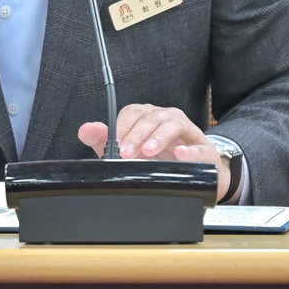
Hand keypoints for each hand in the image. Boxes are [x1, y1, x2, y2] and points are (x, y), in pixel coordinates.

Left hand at [77, 104, 234, 202]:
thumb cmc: (161, 159)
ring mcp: (187, 132)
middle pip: (151, 117)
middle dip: (137, 135)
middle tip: (127, 153)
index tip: (114, 144)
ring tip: (149, 152)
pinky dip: (189, 150)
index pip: (133, 112)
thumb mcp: (130, 151)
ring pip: (173, 124)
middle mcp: (167, 118)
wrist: (196, 175)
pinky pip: (198, 146)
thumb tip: (85, 130)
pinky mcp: (204, 149)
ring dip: (159, 137)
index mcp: (149, 117)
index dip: (122, 127)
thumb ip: (106, 141)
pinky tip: (180, 154)